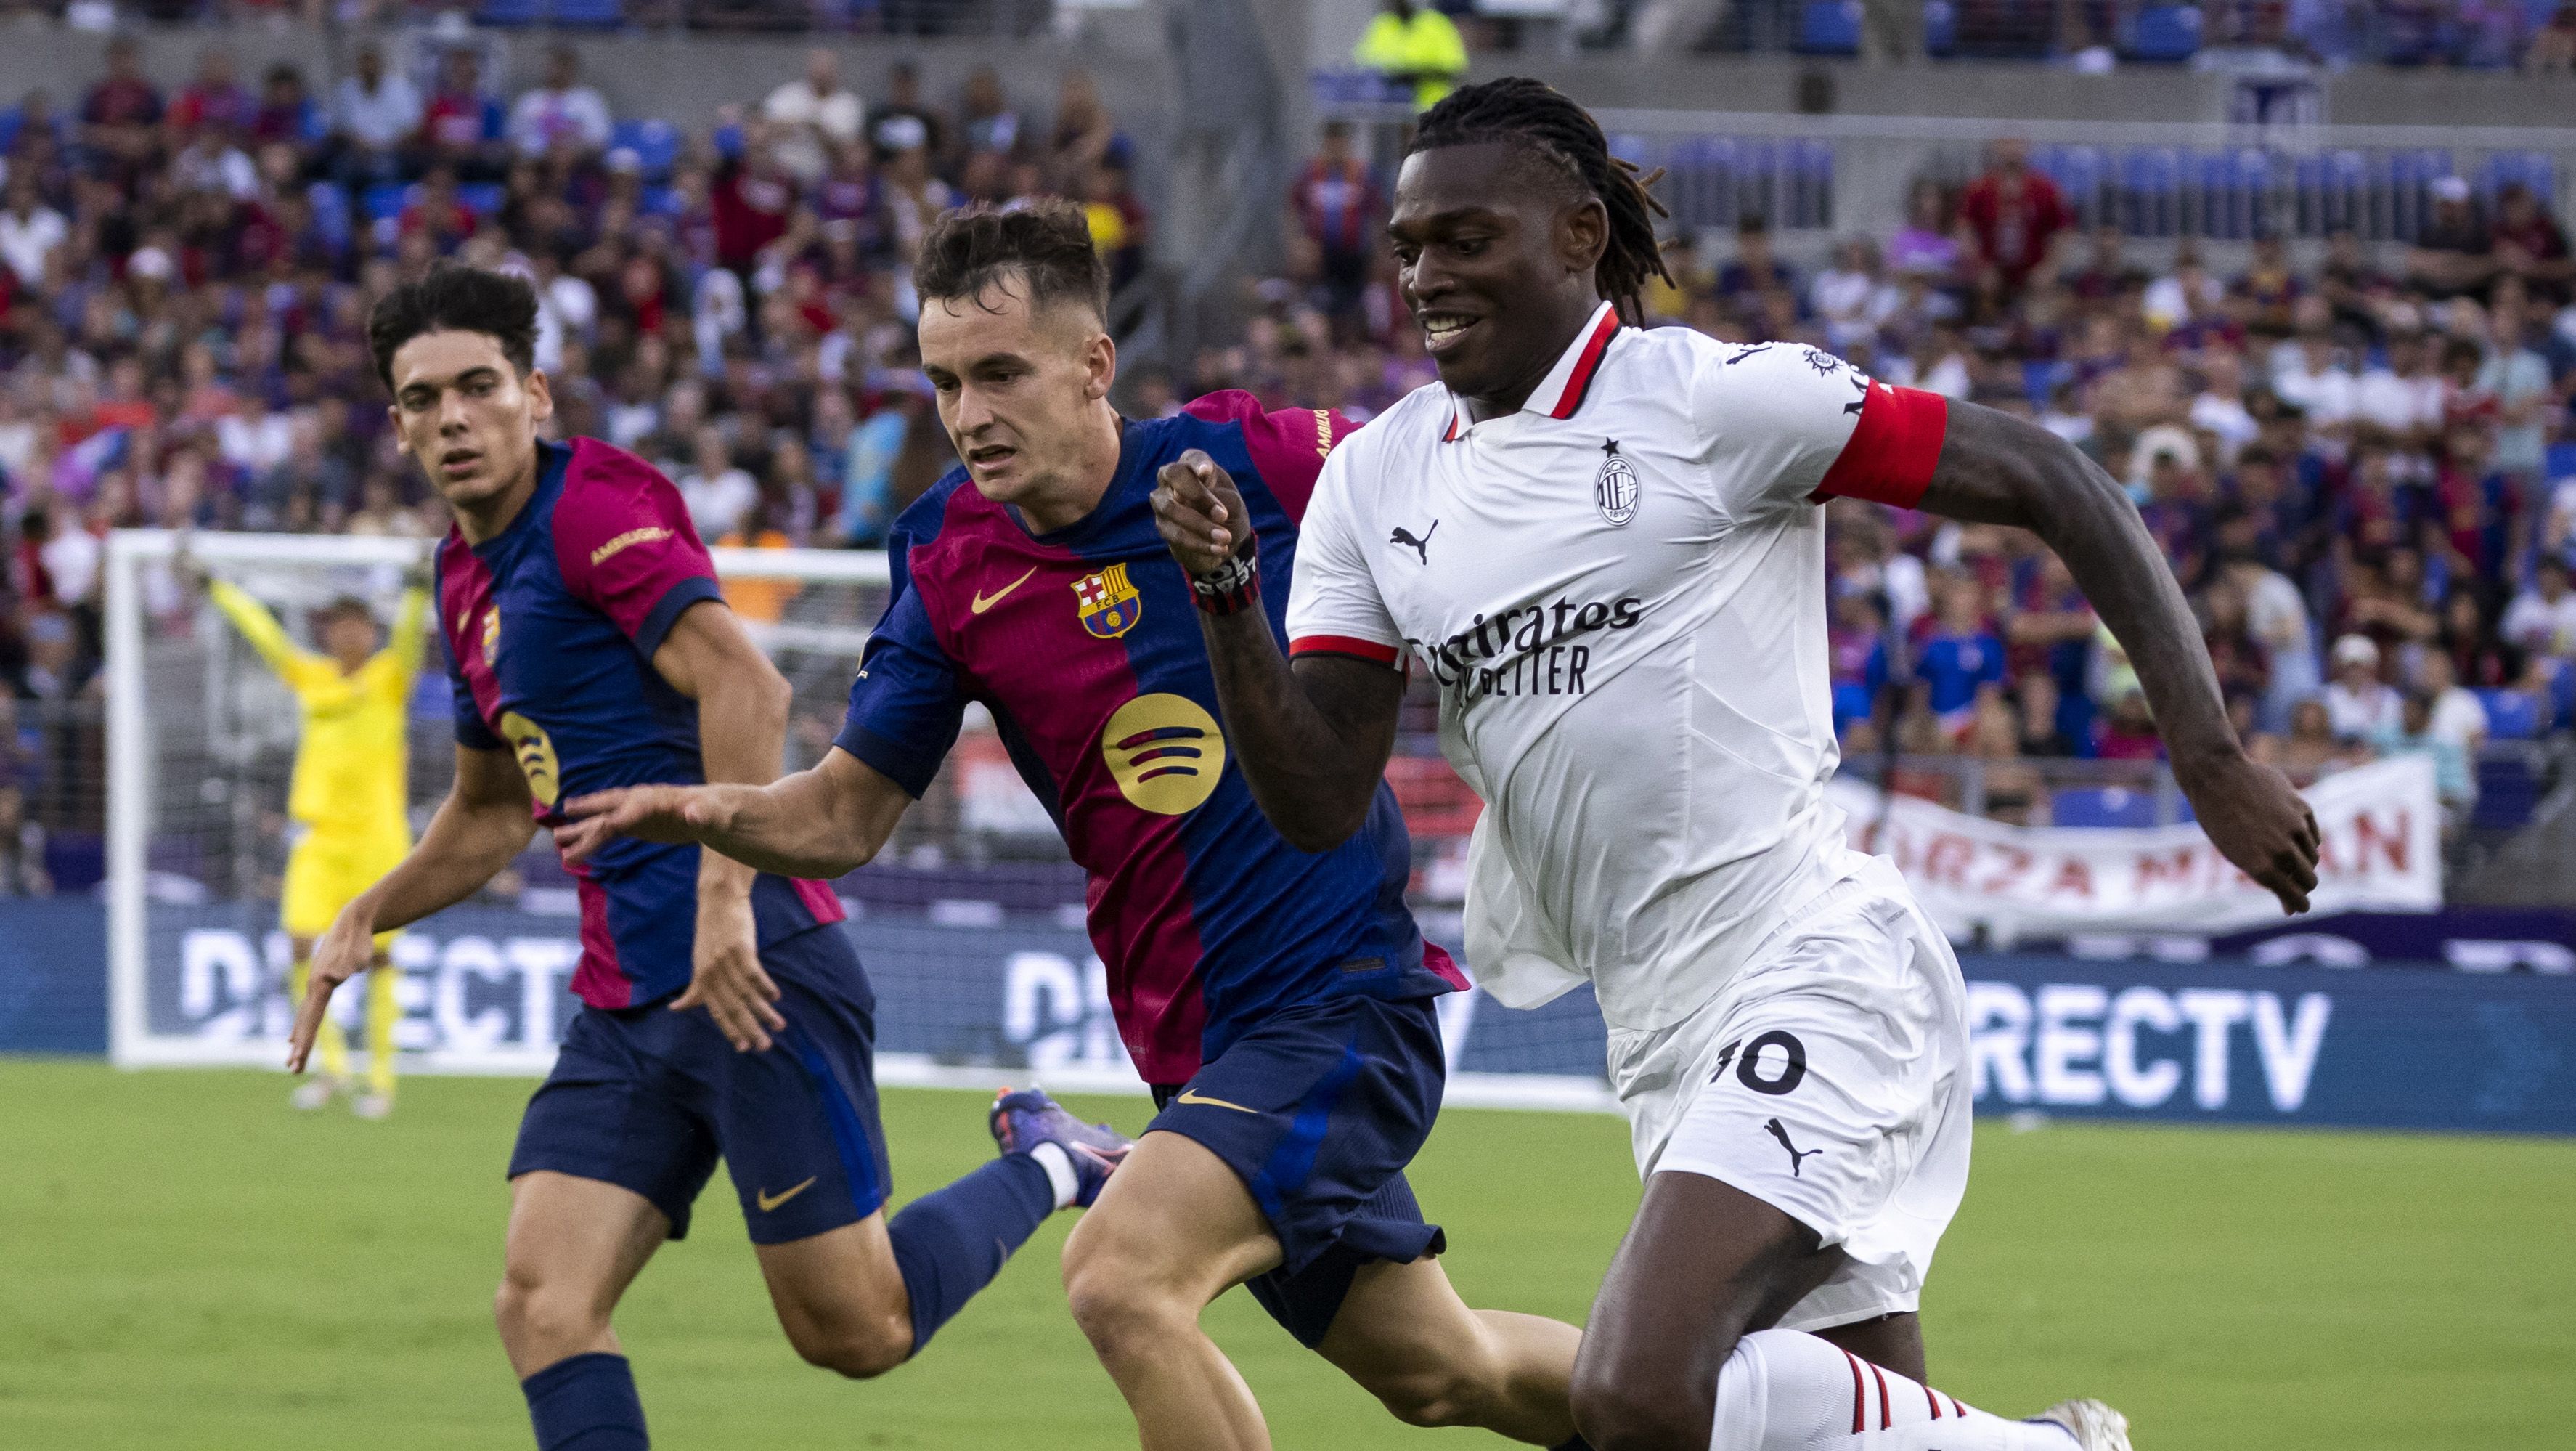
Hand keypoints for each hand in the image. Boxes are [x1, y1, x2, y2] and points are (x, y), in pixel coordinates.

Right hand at [288, 898, 378, 1072]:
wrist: (353, 923)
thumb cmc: (358, 941)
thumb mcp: (356, 954)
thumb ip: (345, 966)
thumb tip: (334, 976)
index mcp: (319, 986)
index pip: (311, 1020)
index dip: (304, 1041)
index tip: (298, 1060)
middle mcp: (313, 988)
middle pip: (304, 1023)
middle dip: (300, 1048)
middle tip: (293, 1070)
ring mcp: (315, 986)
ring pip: (304, 1019)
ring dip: (298, 1040)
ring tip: (292, 1059)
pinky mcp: (321, 985)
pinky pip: (308, 1013)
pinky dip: (300, 1027)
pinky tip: (293, 1038)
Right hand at [556, 784, 717, 864]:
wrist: (713, 809)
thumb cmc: (717, 812)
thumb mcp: (716, 815)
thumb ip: (705, 815)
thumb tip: (694, 813)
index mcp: (659, 800)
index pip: (635, 809)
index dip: (619, 819)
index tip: (599, 833)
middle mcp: (640, 802)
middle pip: (609, 811)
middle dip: (587, 822)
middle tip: (561, 836)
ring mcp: (634, 812)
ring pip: (602, 821)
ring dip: (581, 831)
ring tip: (557, 840)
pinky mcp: (634, 824)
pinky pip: (607, 831)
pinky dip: (591, 839)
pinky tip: (575, 848)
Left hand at [677, 888, 782, 1052]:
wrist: (717, 901)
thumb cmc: (709, 934)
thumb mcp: (698, 963)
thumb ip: (693, 988)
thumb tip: (675, 1008)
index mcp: (702, 979)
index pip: (718, 1012)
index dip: (730, 1031)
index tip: (744, 1049)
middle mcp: (712, 973)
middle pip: (734, 1007)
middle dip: (750, 1029)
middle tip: (765, 1047)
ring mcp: (725, 960)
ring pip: (746, 993)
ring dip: (764, 1012)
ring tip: (779, 1025)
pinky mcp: (740, 947)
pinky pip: (753, 972)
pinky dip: (765, 986)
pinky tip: (776, 997)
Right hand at [1151, 449, 1249, 577]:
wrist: (1221, 539)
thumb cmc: (1226, 509)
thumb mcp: (1232, 502)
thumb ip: (1221, 498)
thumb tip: (1194, 506)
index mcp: (1193, 464)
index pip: (1191, 457)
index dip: (1197, 463)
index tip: (1206, 470)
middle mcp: (1171, 477)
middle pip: (1174, 475)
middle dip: (1197, 495)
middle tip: (1223, 515)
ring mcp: (1162, 500)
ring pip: (1171, 507)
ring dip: (1200, 525)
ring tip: (1225, 538)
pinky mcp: (1162, 524)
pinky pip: (1175, 533)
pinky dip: (1198, 542)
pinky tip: (1218, 548)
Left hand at [2180, 752, 2321, 914]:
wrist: (2218, 777)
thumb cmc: (2221, 821)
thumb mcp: (2237, 855)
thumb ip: (2267, 879)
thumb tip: (2292, 909)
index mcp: (2261, 867)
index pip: (2295, 897)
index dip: (2299, 904)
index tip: (2300, 907)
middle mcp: (2281, 850)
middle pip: (2309, 880)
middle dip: (2304, 885)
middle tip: (2297, 883)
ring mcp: (2295, 828)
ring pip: (2313, 857)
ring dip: (2304, 860)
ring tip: (2284, 851)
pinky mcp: (2303, 809)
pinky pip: (2313, 835)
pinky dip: (2305, 839)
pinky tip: (2288, 832)